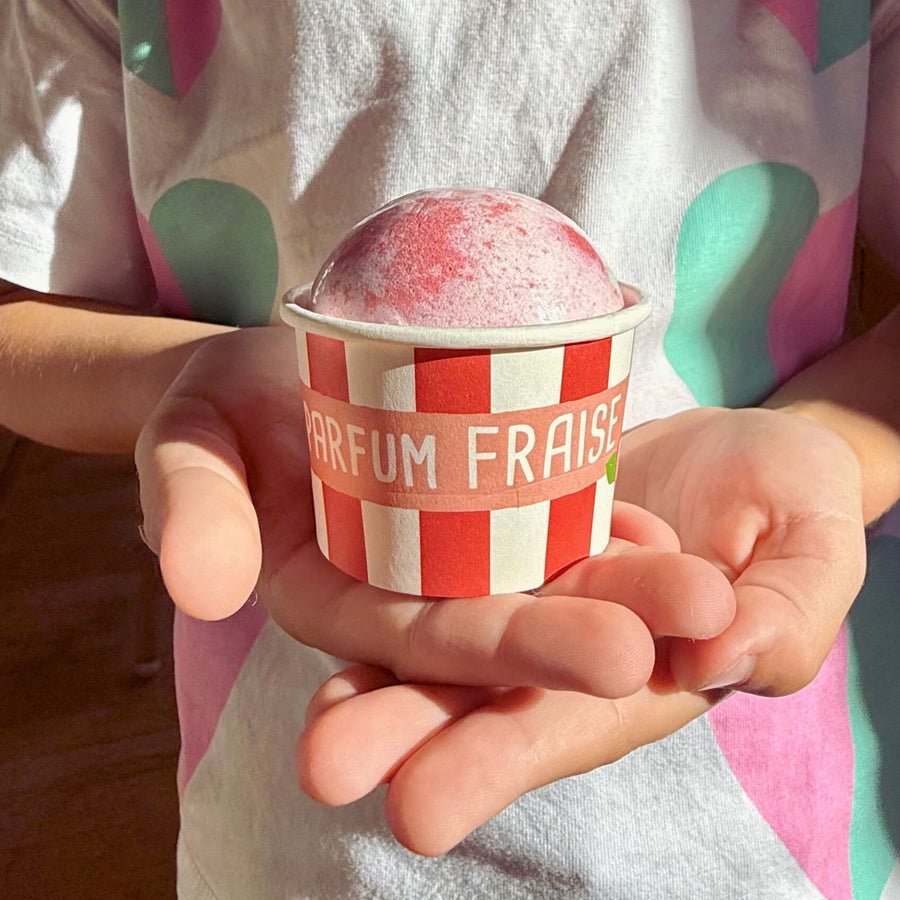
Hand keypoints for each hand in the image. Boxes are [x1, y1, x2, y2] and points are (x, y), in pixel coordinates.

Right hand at [136, 326, 733, 696]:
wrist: (256, 371)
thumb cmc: (216, 408)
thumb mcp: (186, 443)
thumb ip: (191, 508)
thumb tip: (200, 585)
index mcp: (332, 602)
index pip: (424, 643)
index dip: (511, 651)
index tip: (612, 654)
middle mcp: (399, 592)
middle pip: (503, 615)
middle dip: (597, 625)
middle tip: (700, 617)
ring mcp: (443, 551)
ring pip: (536, 575)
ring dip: (625, 582)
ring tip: (714, 584)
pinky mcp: (473, 503)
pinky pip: (541, 516)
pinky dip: (600, 523)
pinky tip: (663, 528)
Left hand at [297, 405, 866, 854]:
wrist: (741, 443)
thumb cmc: (790, 499)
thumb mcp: (812, 548)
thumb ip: (786, 613)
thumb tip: (722, 658)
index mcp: (639, 674)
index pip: (560, 725)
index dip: (495, 763)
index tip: (419, 808)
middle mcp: (561, 650)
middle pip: (475, 695)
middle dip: (404, 731)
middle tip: (326, 766)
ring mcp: (521, 586)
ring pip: (438, 636)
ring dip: (374, 676)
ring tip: (310, 717)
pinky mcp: (499, 526)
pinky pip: (435, 550)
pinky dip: (382, 573)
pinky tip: (316, 589)